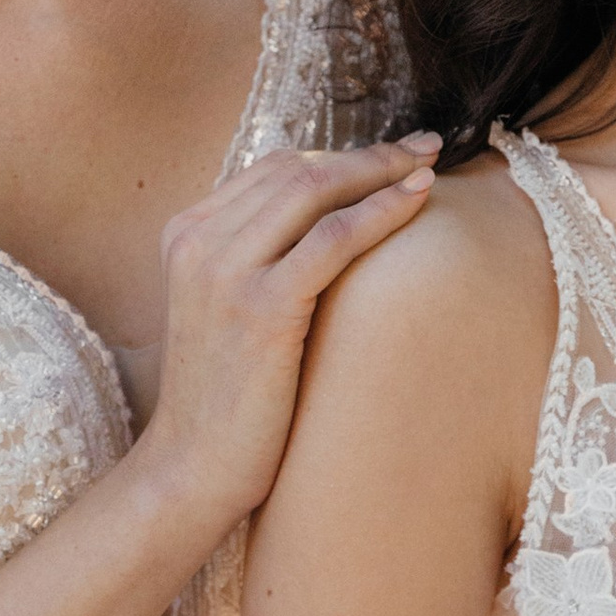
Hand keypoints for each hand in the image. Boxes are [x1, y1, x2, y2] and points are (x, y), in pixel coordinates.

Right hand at [133, 136, 441, 537]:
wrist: (191, 469)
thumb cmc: (226, 398)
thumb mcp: (228, 312)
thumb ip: (259, 262)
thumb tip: (331, 227)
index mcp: (186, 235)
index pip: (272, 168)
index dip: (338, 154)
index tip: (390, 154)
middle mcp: (198, 242)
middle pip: (296, 169)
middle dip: (367, 153)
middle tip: (424, 146)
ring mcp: (224, 271)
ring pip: (315, 190)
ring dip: (380, 170)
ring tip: (428, 164)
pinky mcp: (260, 309)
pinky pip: (332, 238)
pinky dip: (380, 210)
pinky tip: (418, 200)